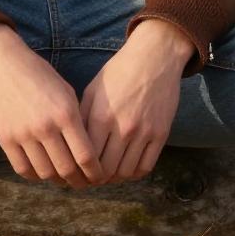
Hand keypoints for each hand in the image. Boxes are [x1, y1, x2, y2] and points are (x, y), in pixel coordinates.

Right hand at [0, 24, 104, 189]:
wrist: (2, 63)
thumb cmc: (38, 74)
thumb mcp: (65, 91)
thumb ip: (77, 119)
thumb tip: (87, 151)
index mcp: (65, 112)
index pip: (86, 156)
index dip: (95, 173)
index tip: (98, 177)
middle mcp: (45, 126)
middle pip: (67, 170)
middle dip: (79, 181)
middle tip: (82, 182)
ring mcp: (23, 134)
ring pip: (45, 173)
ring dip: (57, 179)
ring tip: (62, 177)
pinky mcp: (5, 139)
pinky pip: (23, 169)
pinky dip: (35, 175)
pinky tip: (41, 169)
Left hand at [79, 25, 188, 184]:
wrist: (154, 57)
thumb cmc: (119, 71)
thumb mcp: (94, 90)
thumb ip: (83, 117)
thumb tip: (73, 144)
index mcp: (101, 115)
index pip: (87, 157)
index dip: (81, 169)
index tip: (78, 171)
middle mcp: (123, 127)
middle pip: (106, 170)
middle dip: (96, 178)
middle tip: (92, 178)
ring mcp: (144, 132)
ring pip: (126, 172)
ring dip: (115, 178)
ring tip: (108, 174)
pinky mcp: (161, 134)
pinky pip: (146, 166)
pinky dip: (134, 173)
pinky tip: (126, 168)